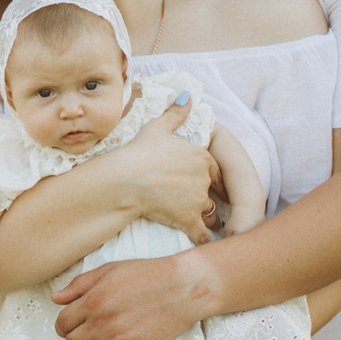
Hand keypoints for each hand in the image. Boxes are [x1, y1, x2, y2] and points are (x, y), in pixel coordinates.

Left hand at [53, 250, 211, 339]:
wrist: (182, 288)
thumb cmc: (147, 275)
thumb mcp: (109, 270)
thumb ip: (79, 285)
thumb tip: (55, 299)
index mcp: (93, 300)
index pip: (62, 323)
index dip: (63, 327)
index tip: (70, 327)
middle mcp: (101, 323)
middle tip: (83, 338)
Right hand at [110, 100, 214, 242]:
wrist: (127, 179)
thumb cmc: (140, 152)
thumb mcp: (157, 127)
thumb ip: (176, 114)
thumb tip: (188, 97)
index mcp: (200, 157)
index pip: (214, 169)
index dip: (210, 176)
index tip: (204, 182)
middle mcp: (203, 179)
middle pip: (212, 191)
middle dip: (207, 197)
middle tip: (202, 203)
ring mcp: (197, 200)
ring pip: (209, 212)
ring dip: (208, 218)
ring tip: (203, 222)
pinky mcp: (188, 219)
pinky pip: (201, 233)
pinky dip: (203, 239)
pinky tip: (201, 243)